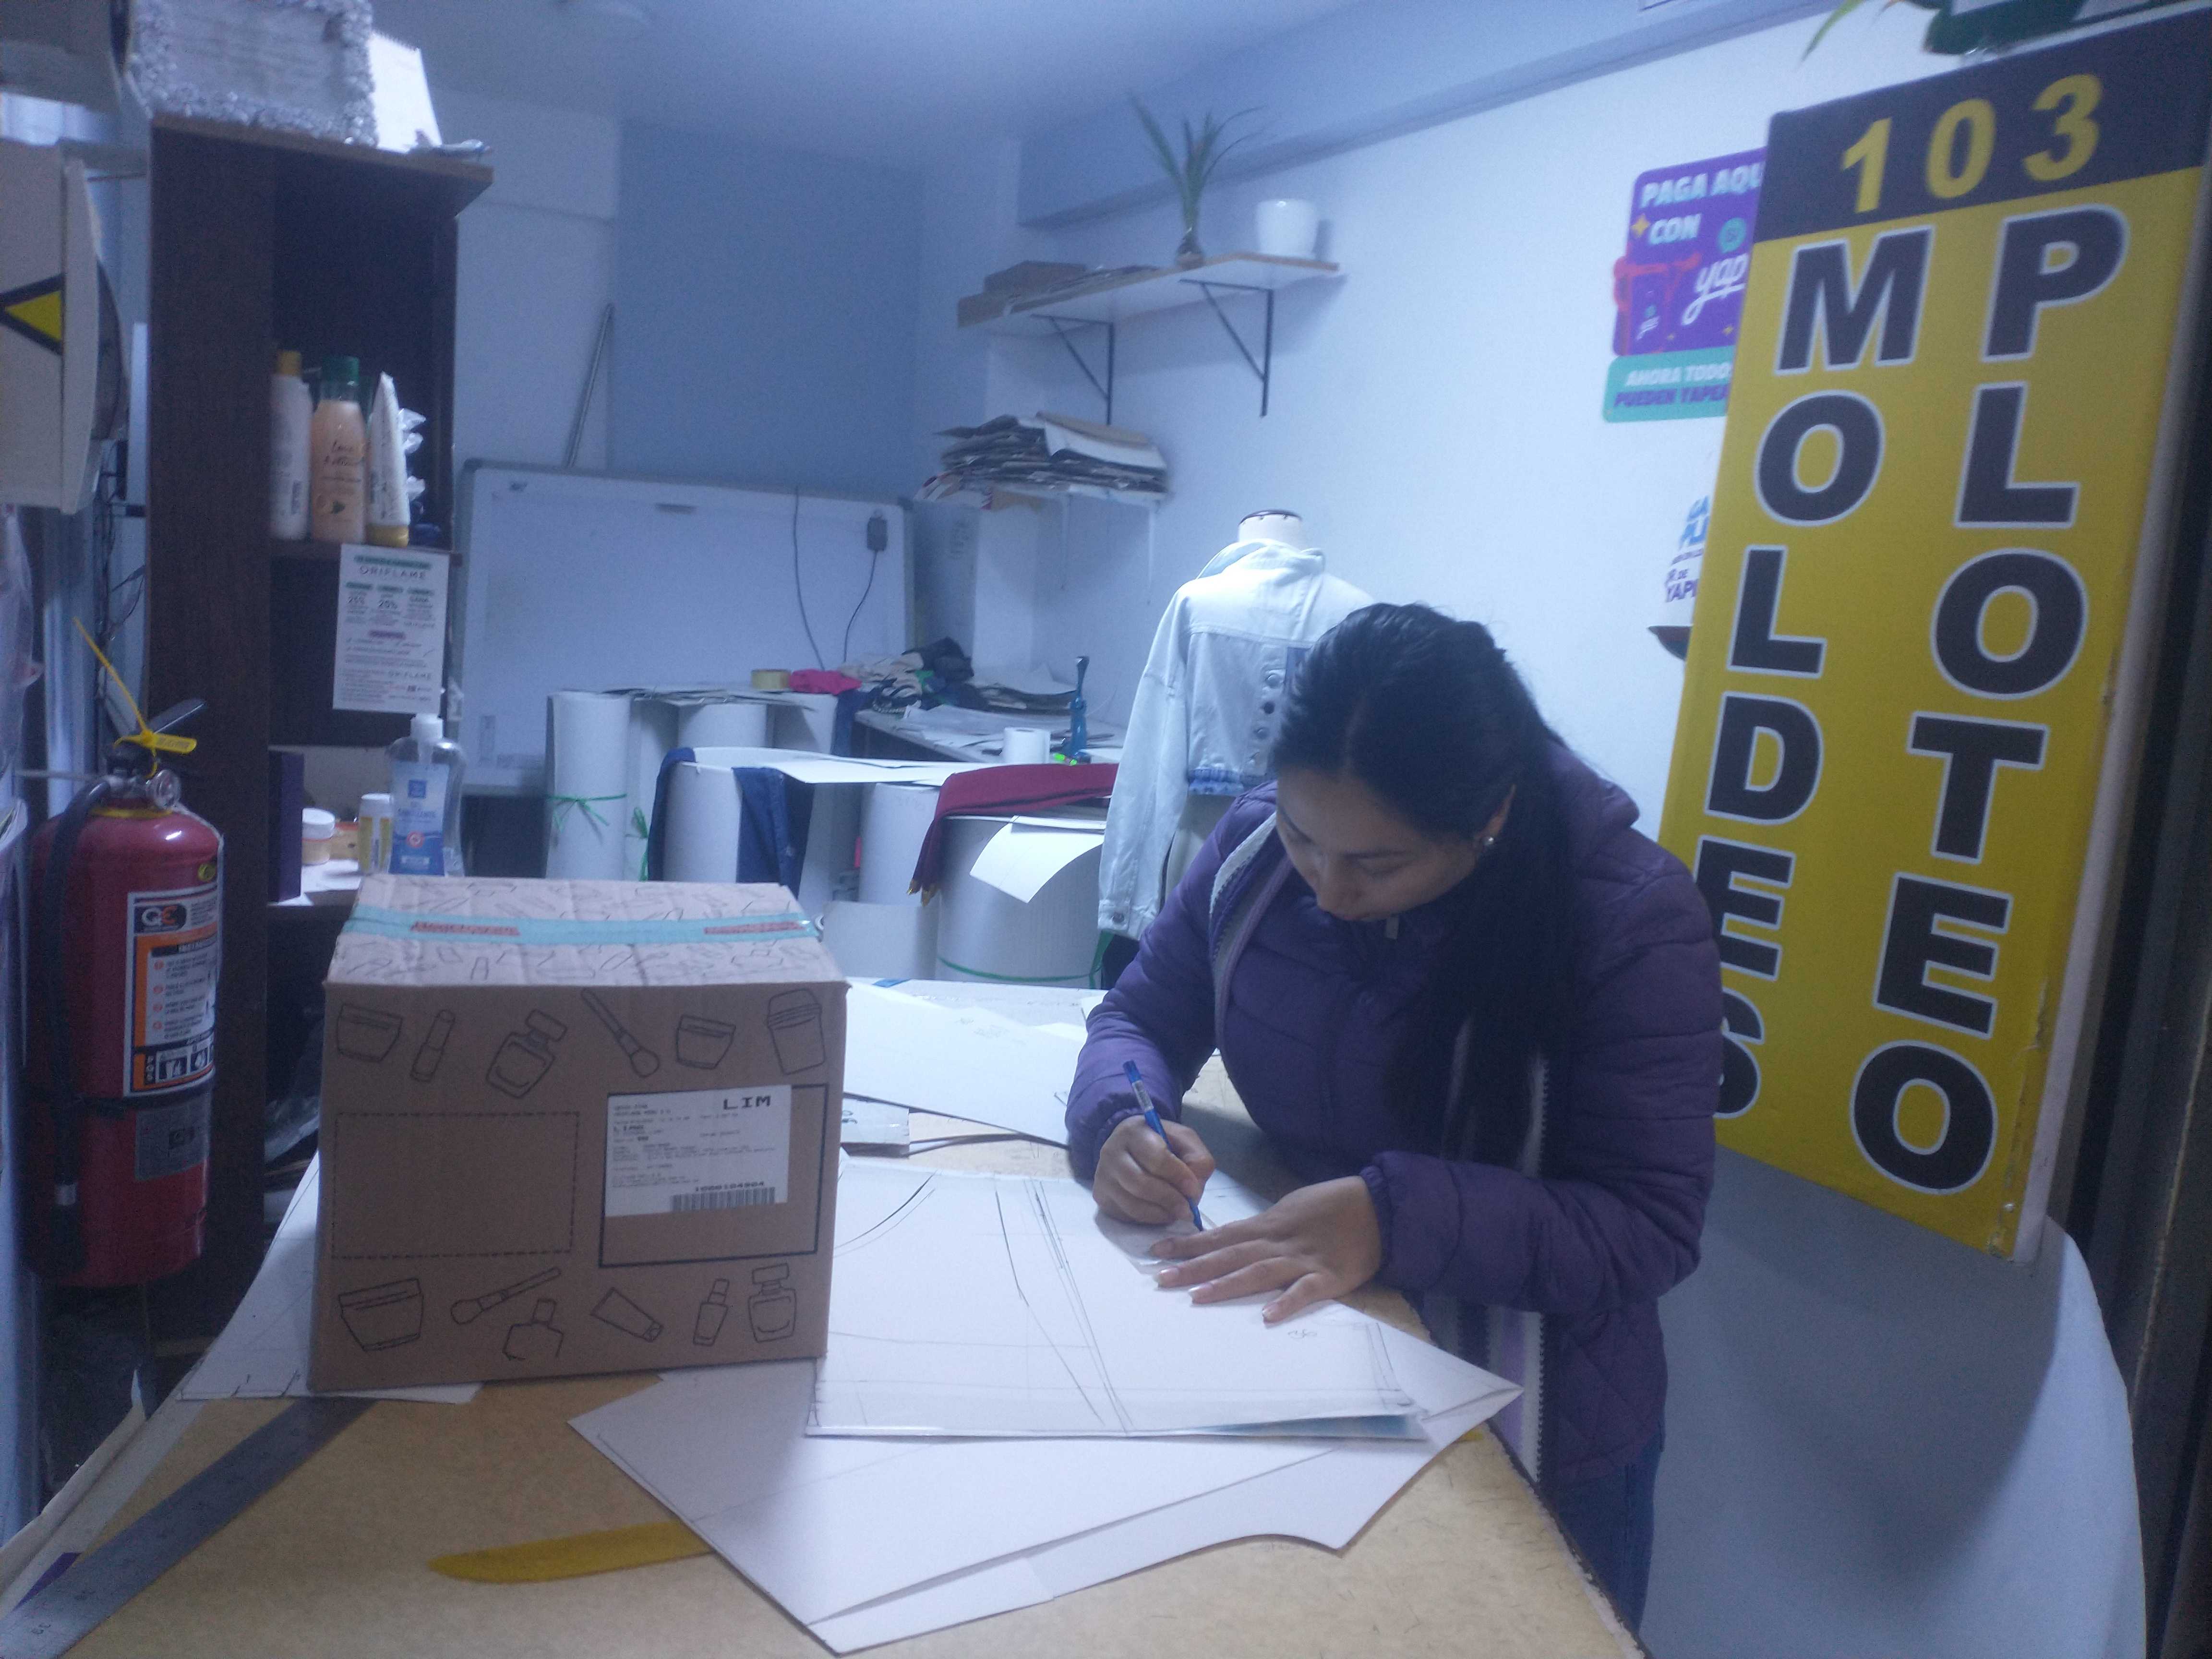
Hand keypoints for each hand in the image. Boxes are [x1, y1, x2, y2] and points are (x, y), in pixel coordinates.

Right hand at [1095, 1113, 1215, 1226]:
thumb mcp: (1184, 1141)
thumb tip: (1193, 1189)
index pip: (1156, 1158)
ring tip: (1176, 1212)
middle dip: (1170, 1199)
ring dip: (1160, 1213)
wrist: (1131, 1148)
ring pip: (1132, 1204)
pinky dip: (1148, 1219)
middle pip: (1141, 1184)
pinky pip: (1126, 1215)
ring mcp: (1102, 1176)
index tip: (1194, 1189)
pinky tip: (1160, 1212)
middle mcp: (1111, 1152)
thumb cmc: (1161, 1143)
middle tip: (1187, 1210)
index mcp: (1133, 1131)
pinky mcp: (1101, 1196)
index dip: (1178, 1176)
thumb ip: (1197, 1158)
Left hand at [1151, 1177, 1381, 1323]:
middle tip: (1159, 1278)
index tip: (1156, 1251)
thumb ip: (1264, 1227)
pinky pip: (1305, 1291)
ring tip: (1197, 1297)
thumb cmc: (1334, 1207)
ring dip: (1227, 1284)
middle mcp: (1279, 1242)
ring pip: (1258, 1272)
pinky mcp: (1330, 1277)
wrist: (1380, 1206)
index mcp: (1269, 1225)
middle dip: (1193, 1266)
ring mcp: (1303, 1260)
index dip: (1189, 1243)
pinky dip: (1287, 1302)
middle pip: (1229, 1254)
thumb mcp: (1291, 1210)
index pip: (1221, 1234)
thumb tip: (1234, 1237)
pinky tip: (1267, 1317)